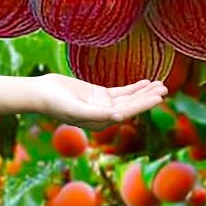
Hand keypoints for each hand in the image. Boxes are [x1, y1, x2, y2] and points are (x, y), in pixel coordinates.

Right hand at [32, 73, 166, 130]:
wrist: (40, 93)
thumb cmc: (55, 103)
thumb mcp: (76, 109)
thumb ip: (97, 114)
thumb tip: (120, 117)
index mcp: (102, 122)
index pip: (127, 112)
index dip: (144, 104)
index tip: (158, 97)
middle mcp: (105, 115)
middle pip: (131, 105)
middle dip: (148, 97)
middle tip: (165, 88)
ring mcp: (103, 104)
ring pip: (128, 97)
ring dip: (144, 91)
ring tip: (160, 84)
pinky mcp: (99, 94)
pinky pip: (121, 91)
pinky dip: (133, 87)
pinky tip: (145, 82)